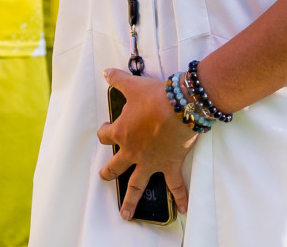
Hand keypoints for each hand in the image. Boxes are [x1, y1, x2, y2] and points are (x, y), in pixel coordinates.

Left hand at [97, 68, 194, 218]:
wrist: (180, 106)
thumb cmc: (155, 96)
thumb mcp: (133, 85)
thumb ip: (117, 79)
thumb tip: (106, 72)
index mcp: (122, 132)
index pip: (105, 136)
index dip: (104, 132)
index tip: (106, 130)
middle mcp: (133, 151)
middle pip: (115, 166)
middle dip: (109, 173)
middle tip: (104, 178)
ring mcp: (151, 161)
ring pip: (137, 184)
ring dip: (131, 200)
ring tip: (125, 214)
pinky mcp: (170, 166)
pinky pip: (175, 186)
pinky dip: (180, 198)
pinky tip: (183, 210)